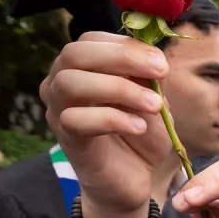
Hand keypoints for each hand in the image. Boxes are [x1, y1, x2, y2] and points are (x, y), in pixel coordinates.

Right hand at [40, 33, 172, 217]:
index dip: (126, 44)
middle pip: (74, 54)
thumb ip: (148, 75)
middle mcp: (60, 84)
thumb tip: (152, 56)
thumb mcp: (152, 97)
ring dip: (119, 89)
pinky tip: (139, 127)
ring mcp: (58, 112)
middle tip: (160, 71)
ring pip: (70, 84)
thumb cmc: (140, 131)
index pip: (89, 39)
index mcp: (80, 67)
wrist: (137, 178)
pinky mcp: (67, 140)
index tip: (161, 61)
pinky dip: (113, 119)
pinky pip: (77, 120)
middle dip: (121, 57)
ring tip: (153, 104)